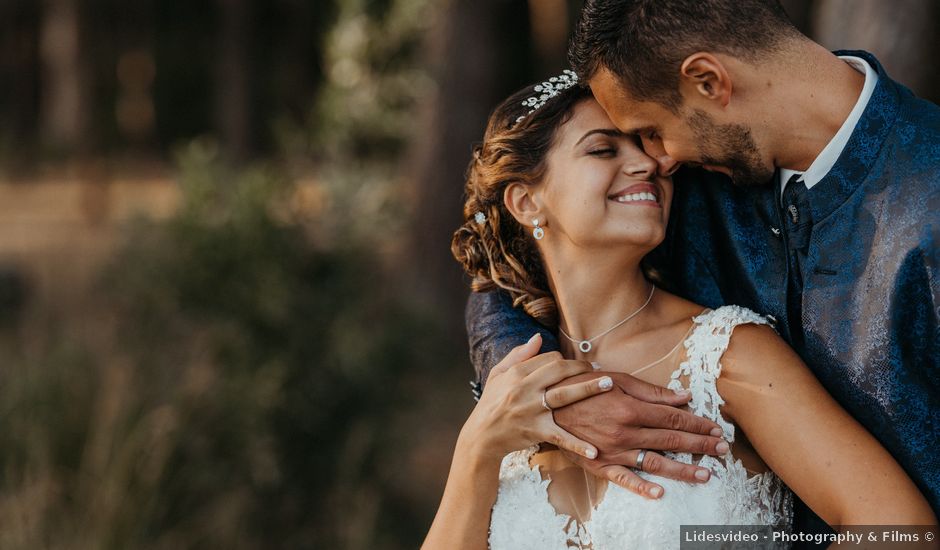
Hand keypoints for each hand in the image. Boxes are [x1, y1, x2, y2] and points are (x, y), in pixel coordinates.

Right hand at [460, 334, 613, 461]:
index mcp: (517, 373)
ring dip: (589, 389)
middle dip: (582, 367)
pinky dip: (577, 444)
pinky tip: (595, 450)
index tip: (576, 366)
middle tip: (601, 370)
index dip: (565, 360)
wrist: (481, 436)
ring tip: (609, 384)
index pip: (549, 358)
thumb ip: (518, 354)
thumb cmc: (491, 402)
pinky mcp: (536, 431)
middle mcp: (525, 389)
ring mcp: (532, 410)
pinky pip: (560, 436)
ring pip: (565, 396)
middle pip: (560, 370)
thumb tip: (538, 337)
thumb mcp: (498, 374)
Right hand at [552, 371, 727, 498]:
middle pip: (671, 439)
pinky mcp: (599, 464)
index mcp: (631, 408)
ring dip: (682, 469)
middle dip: (699, 445)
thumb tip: (683, 395)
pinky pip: (624, 479)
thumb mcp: (616, 380)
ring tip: (705, 474)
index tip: (715, 428)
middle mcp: (626, 432)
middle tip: (722, 450)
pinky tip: (661, 493)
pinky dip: (642, 487)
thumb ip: (651, 391)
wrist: (544, 405)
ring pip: (654, 462)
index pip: (673, 417)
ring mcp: (613, 451)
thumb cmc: (581, 387)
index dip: (697, 423)